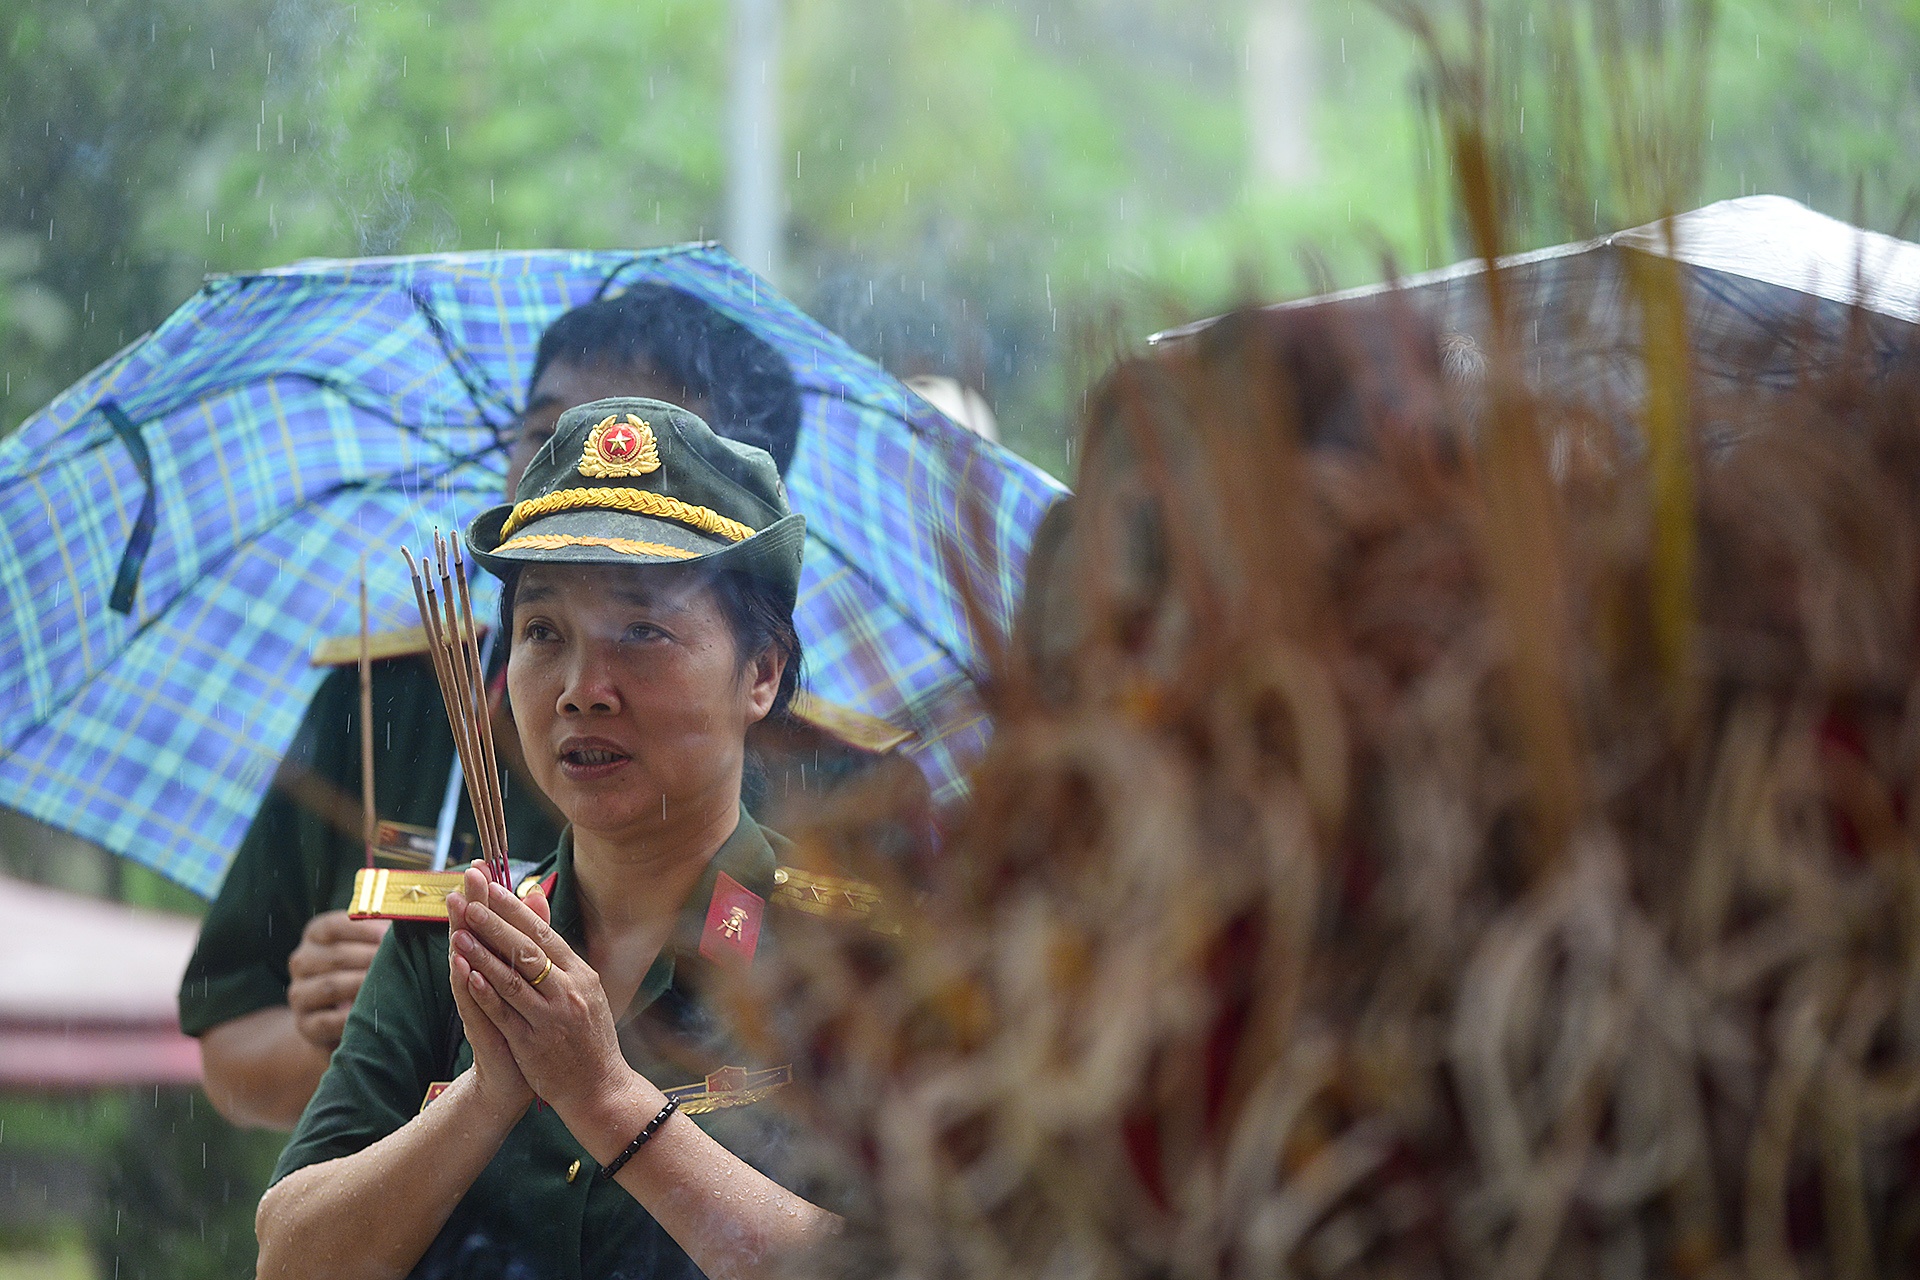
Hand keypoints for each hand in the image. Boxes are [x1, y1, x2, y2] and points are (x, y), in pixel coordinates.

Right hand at [287, 911, 389, 1049]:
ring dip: (362, 985)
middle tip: (398, 962)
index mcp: (316, 936)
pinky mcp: (305, 1024)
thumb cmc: (362, 972)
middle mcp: (302, 962)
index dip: (361, 929)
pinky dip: (351, 1018)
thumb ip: (381, 935)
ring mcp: (300, 994)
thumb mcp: (366, 949)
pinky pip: (327, 1020)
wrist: (336, 1020)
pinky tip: (372, 1014)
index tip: (388, 935)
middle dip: (369, 958)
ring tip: (390, 985)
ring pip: (330, 986)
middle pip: (334, 956)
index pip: (332, 926)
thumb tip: (410, 924)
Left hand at [448, 867, 633, 1123]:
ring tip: (459, 932)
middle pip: (527, 951)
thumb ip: (560, 954)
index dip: (516, 911)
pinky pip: (504, 1013)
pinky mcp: (531, 1044)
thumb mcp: (586, 989)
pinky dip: (485, 992)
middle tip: (471, 902)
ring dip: (482, 954)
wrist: (600, 1087)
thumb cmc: (590, 1035)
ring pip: (511, 979)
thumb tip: (541, 911)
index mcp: (582, 976)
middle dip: (496, 925)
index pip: (545, 935)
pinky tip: (467, 974)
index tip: (493, 888)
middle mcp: (568, 993)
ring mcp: (549, 1018)